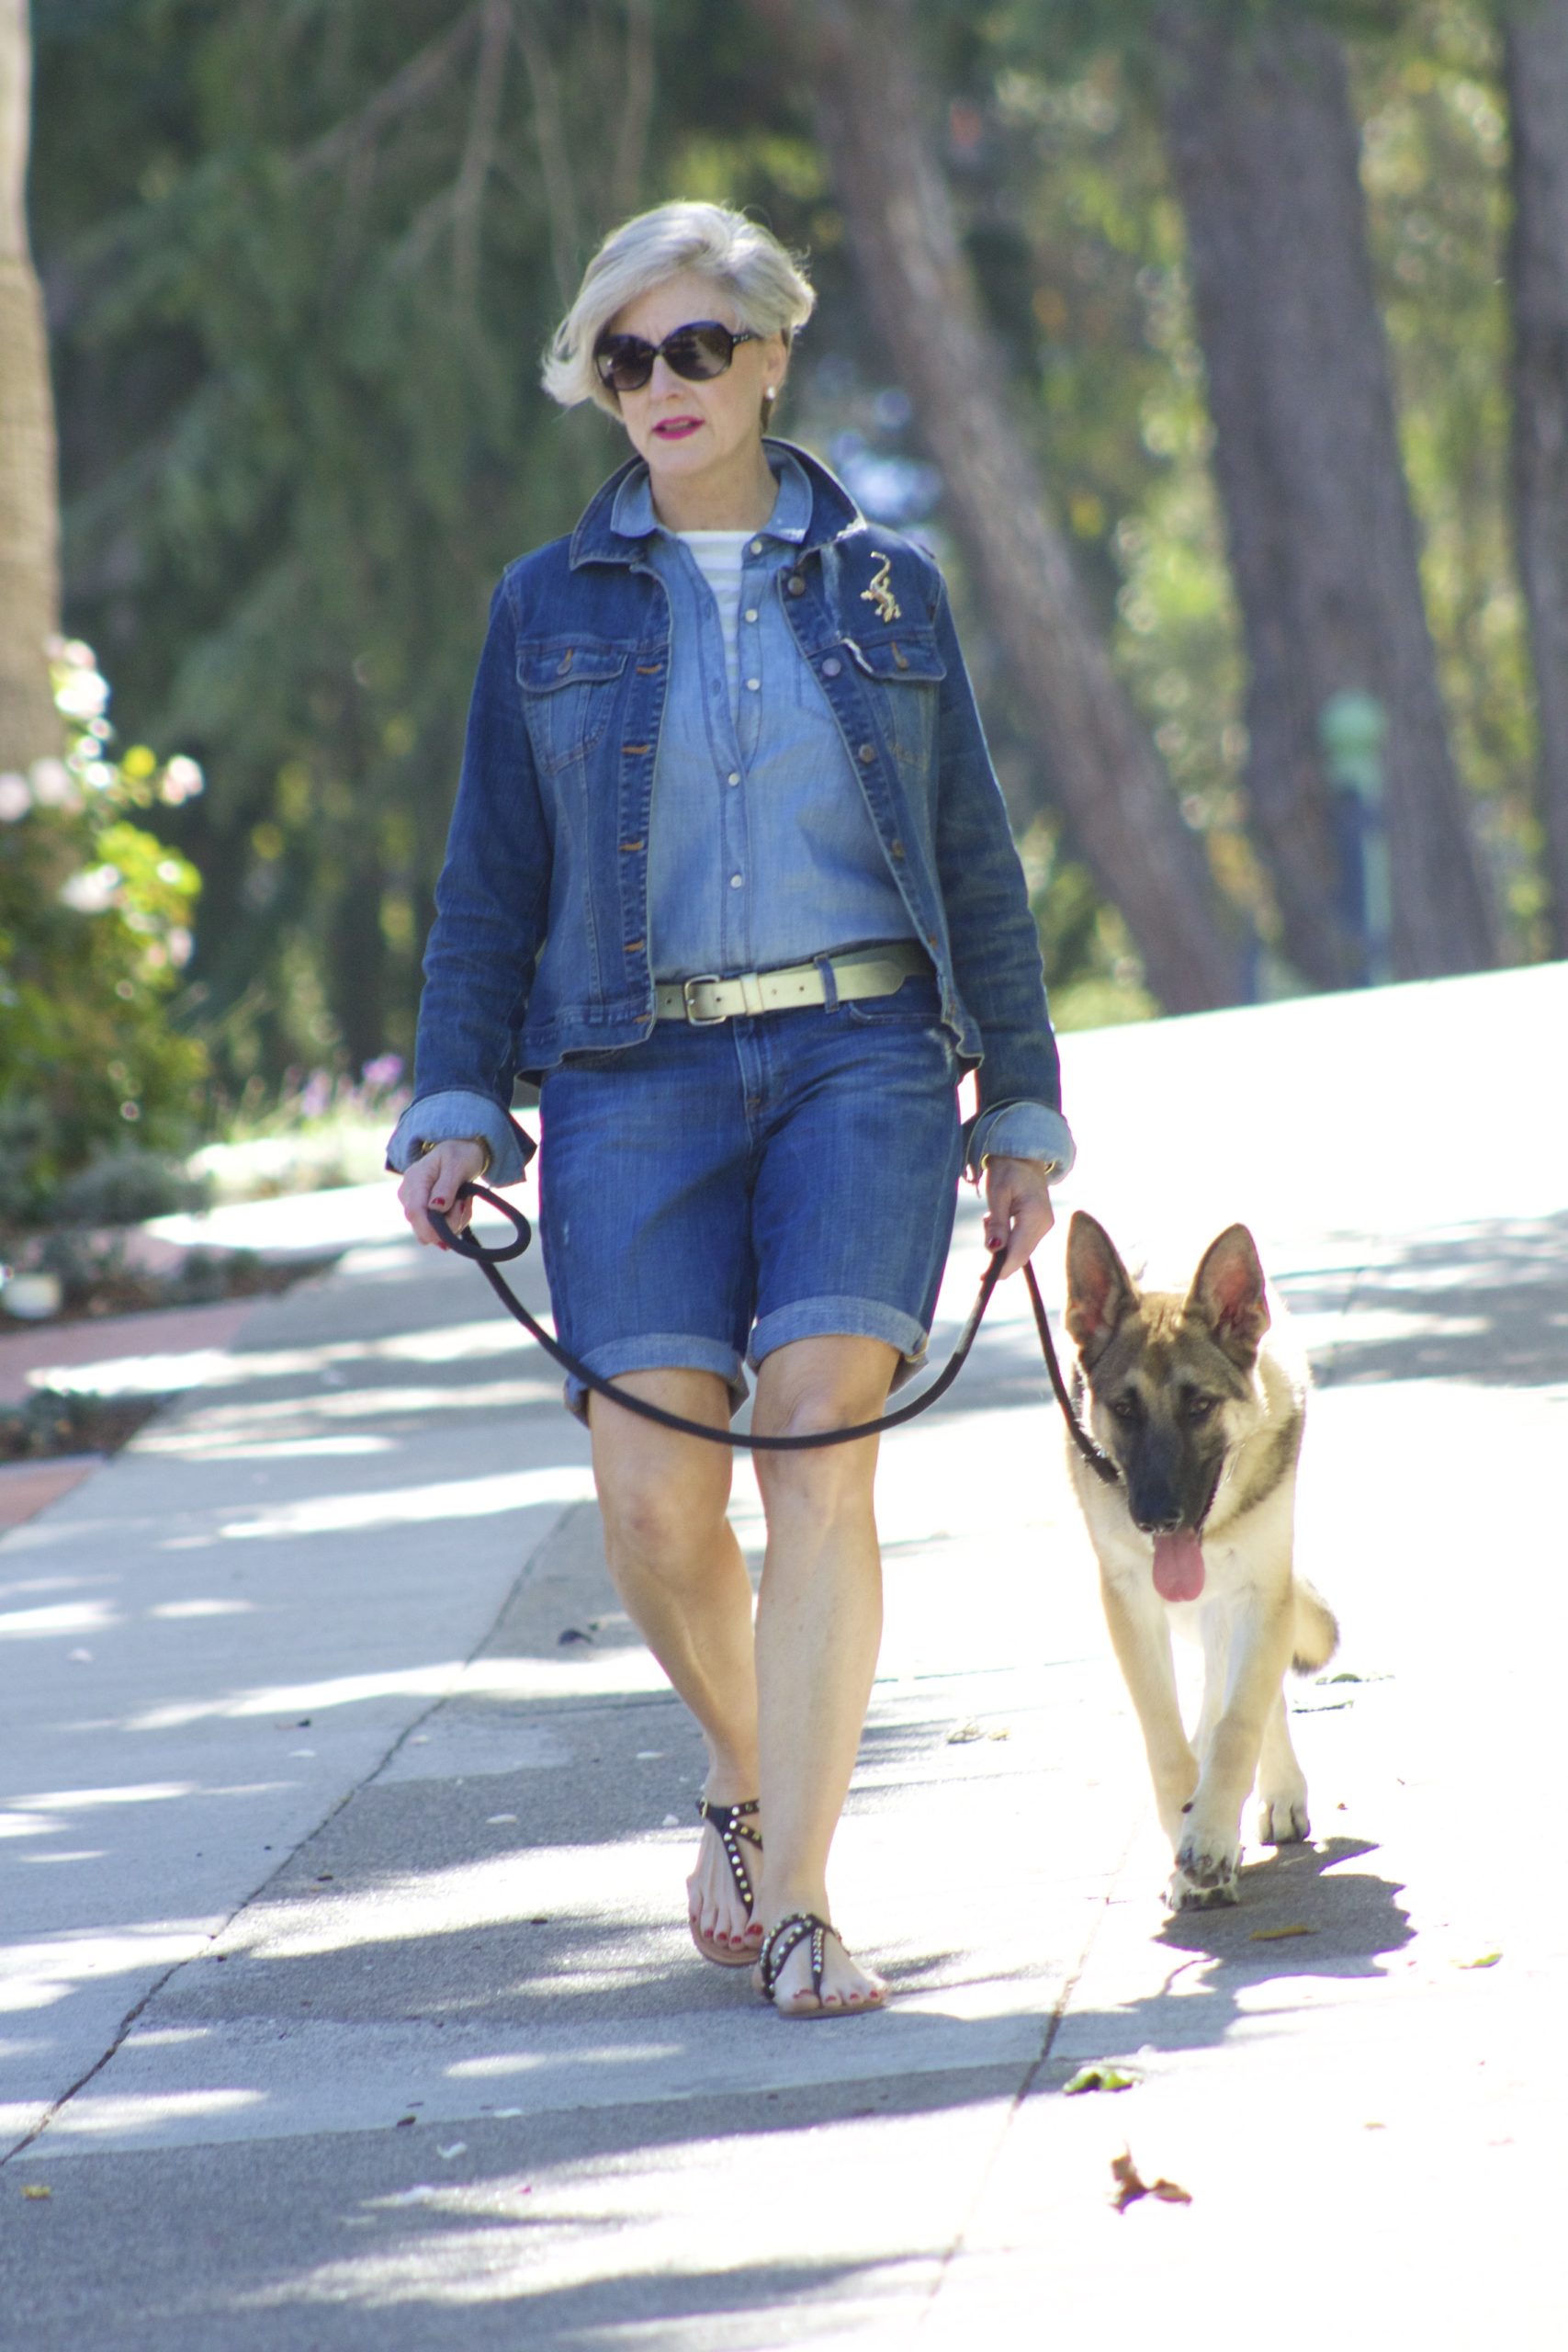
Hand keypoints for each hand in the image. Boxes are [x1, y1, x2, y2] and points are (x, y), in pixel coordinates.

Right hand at [398, 1139, 488, 1248]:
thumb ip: (447, 1186)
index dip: (430, 1228)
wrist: (460, 1152)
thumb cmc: (459, 1154)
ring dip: (455, 1222)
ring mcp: (413, 1205)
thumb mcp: (457, 1164)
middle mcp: (408, 1194)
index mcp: (414, 1179)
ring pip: (431, 1232)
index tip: (451, 1235)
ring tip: (463, 1200)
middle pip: (421, 1226)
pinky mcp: (422, 1214)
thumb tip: (435, 1207)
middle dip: (449, 1224)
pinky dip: (454, 1223)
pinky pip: (437, 1231)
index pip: (414, 1211)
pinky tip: (460, 1206)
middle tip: (464, 1203)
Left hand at [982, 1154, 1055, 1276]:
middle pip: (1019, 1255)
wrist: (1024, 1156)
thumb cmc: (1007, 1169)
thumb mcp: (997, 1193)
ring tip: (993, 1214)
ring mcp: (1045, 1225)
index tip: (983, 1278)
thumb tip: (994, 1250)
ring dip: (1001, 1242)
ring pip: (1020, 1250)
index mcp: (1034, 1215)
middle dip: (998, 1253)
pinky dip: (1007, 1237)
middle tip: (986, 1223)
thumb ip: (997, 1223)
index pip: (1018, 1253)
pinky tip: (1002, 1217)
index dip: (1001, 1269)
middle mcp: (1044, 1224)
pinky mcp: (1041, 1225)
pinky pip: (1022, 1241)